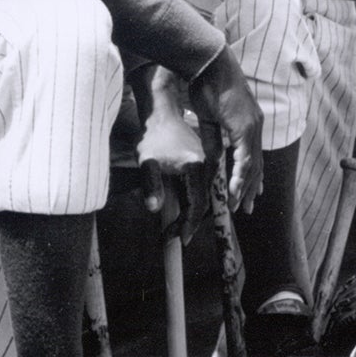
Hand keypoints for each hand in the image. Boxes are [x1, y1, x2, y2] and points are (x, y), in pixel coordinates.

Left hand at [136, 111, 209, 244]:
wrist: (161, 117)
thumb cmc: (152, 138)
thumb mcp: (147, 161)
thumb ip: (151, 184)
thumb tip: (153, 208)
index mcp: (196, 167)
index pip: (198, 204)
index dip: (190, 224)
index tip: (180, 239)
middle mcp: (207, 167)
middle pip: (205, 204)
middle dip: (190, 223)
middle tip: (171, 236)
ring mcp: (208, 166)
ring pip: (206, 198)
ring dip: (192, 215)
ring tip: (174, 228)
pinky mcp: (205, 166)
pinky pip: (204, 189)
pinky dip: (195, 203)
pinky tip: (182, 213)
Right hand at [188, 45, 262, 213]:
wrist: (208, 64)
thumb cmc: (206, 84)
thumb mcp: (209, 119)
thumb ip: (214, 141)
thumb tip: (214, 161)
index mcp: (248, 123)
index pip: (253, 156)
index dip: (250, 176)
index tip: (248, 192)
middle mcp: (255, 126)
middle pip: (256, 164)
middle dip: (251, 188)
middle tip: (246, 207)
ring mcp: (252, 126)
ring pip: (253, 165)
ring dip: (245, 187)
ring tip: (239, 205)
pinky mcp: (244, 127)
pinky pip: (245, 158)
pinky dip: (240, 176)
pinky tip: (236, 190)